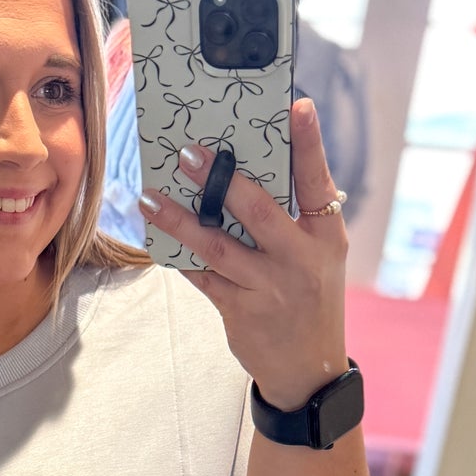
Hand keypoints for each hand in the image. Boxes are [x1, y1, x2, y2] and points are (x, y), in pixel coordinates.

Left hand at [139, 97, 350, 411]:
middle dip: (220, 180)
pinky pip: (201, 276)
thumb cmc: (309, 299)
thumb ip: (294, 218)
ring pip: (217, 246)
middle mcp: (299, 260)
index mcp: (326, 237)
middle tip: (188, 152)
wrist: (308, 370)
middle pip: (257, 210)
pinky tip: (157, 235)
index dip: (309, 144)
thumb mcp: (319, 256)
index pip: (318, 182)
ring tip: (150, 197)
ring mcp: (268, 288)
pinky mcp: (240, 311)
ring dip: (179, 220)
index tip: (298, 106)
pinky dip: (178, 255)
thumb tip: (245, 173)